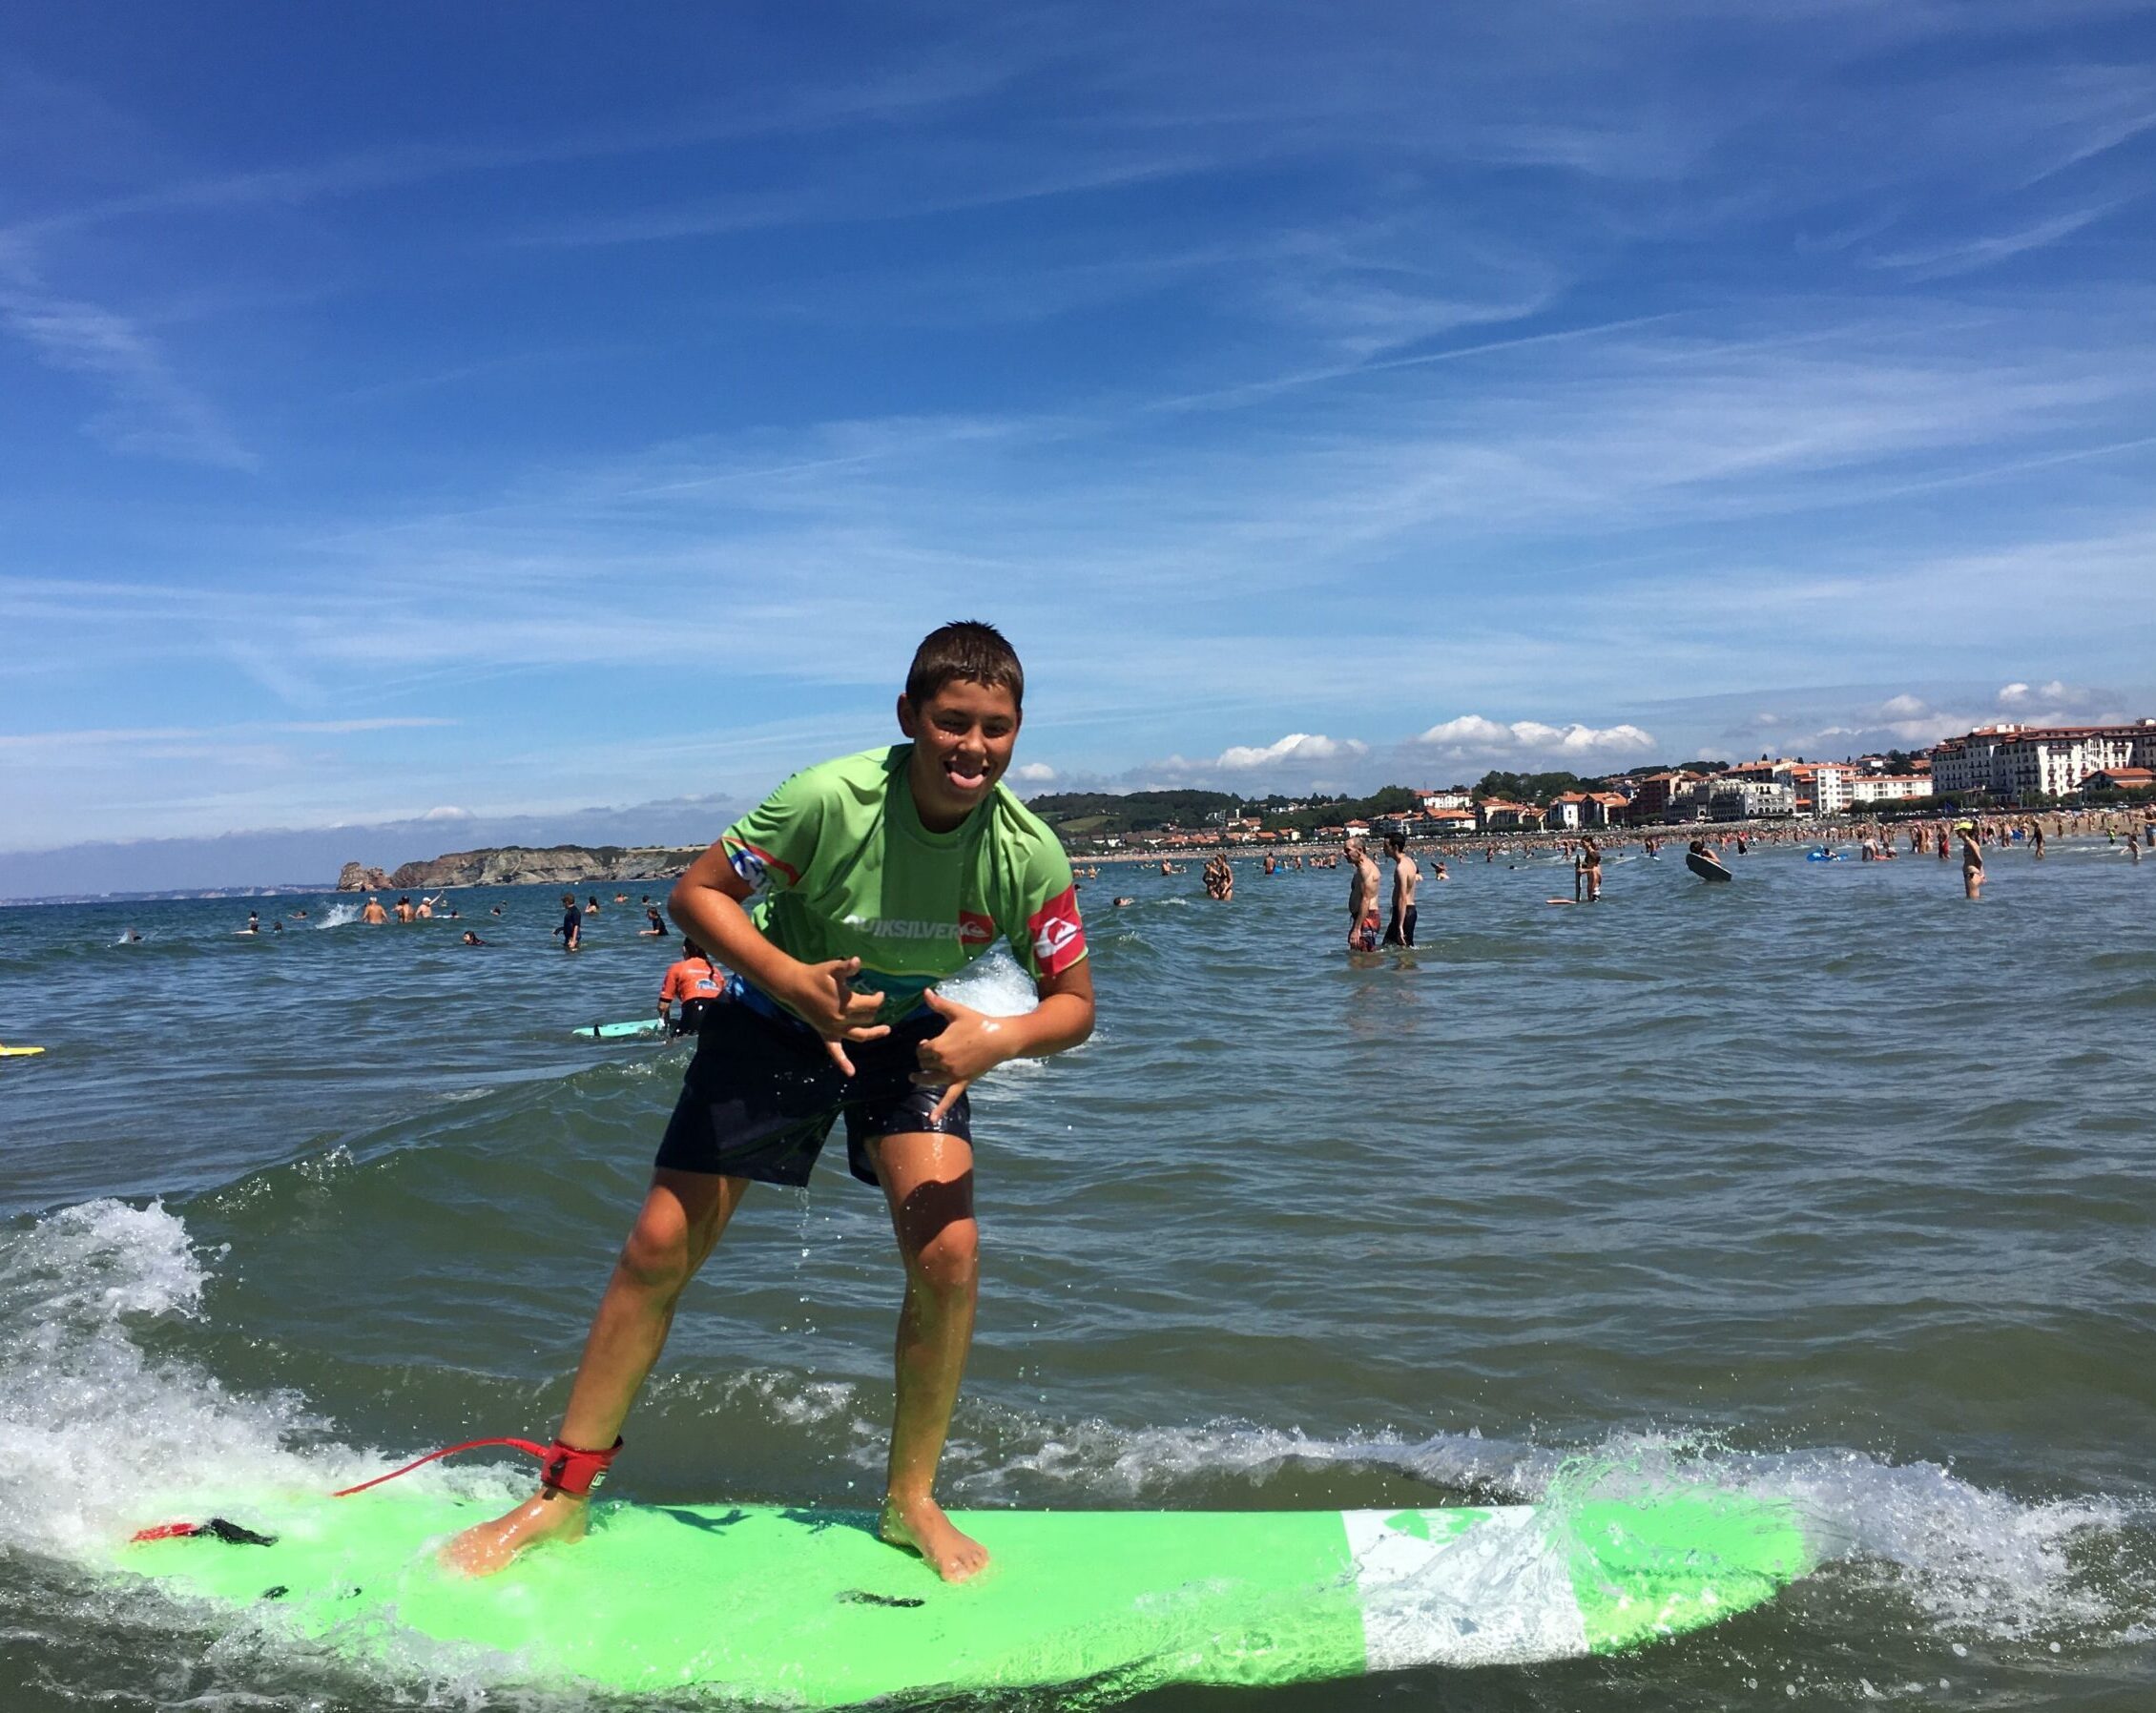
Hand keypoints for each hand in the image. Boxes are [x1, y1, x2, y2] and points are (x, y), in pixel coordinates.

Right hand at [779, 956, 888, 1074]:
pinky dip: (843, 1062)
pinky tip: (851, 1073)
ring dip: (873, 1034)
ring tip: (886, 1030)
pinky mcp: (825, 1033)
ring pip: (859, 1036)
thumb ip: (847, 967)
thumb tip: (857, 960)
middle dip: (874, 1011)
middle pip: (867, 1019)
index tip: (881, 994)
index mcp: (847, 1004)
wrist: (795, 985)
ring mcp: (834, 1029)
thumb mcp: (833, 968)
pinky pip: (835, 1051)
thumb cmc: (816, 975)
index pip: (871, 1004)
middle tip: (876, 1004)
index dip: (879, 999)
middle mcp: (842, 1020)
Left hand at [910, 989, 1008, 1121]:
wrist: (1000, 1038)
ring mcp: (952, 1074)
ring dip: (921, 1079)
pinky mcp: (962, 1082)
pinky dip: (939, 1110)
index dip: (922, 1046)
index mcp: (939, 1045)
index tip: (926, 1042)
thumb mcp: (957, 1011)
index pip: (921, 1049)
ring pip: (930, 1079)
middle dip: (924, 1059)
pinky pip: (949, 1098)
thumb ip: (939, 1003)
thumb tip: (925, 991)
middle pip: (925, 1064)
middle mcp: (943, 1062)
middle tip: (927, 1054)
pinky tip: (931, 1119)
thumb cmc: (978, 1022)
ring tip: (914, 1078)